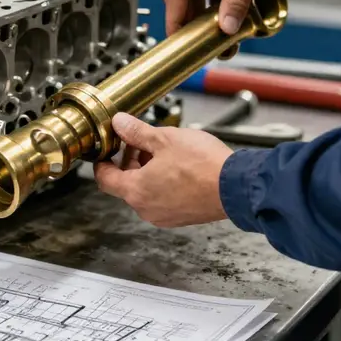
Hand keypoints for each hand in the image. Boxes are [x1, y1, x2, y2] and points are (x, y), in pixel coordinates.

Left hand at [93, 113, 232, 227]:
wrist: (237, 187)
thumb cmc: (203, 165)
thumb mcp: (165, 138)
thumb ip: (136, 132)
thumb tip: (119, 123)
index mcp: (136, 190)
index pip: (105, 178)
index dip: (103, 160)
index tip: (107, 148)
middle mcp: (146, 208)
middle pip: (125, 184)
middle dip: (129, 161)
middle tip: (140, 142)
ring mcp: (164, 215)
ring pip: (144, 191)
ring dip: (147, 171)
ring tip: (163, 151)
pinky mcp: (181, 217)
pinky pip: (161, 199)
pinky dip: (162, 183)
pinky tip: (177, 166)